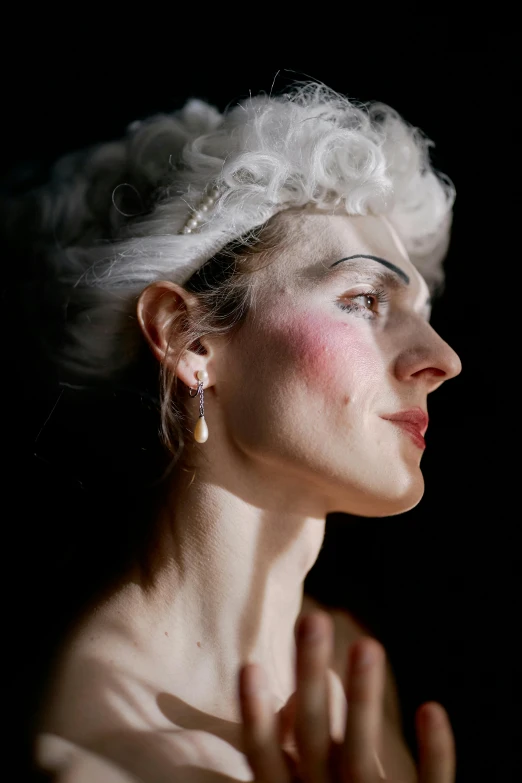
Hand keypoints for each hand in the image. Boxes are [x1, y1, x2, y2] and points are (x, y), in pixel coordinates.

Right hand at [238, 610, 455, 781]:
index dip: (257, 717)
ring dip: (363, 697)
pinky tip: (433, 708)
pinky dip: (435, 753)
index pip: (266, 759)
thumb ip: (288, 764)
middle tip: (312, 618)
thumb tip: (277, 705)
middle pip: (313, 736)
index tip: (249, 666)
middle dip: (309, 676)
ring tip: (368, 644)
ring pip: (363, 753)